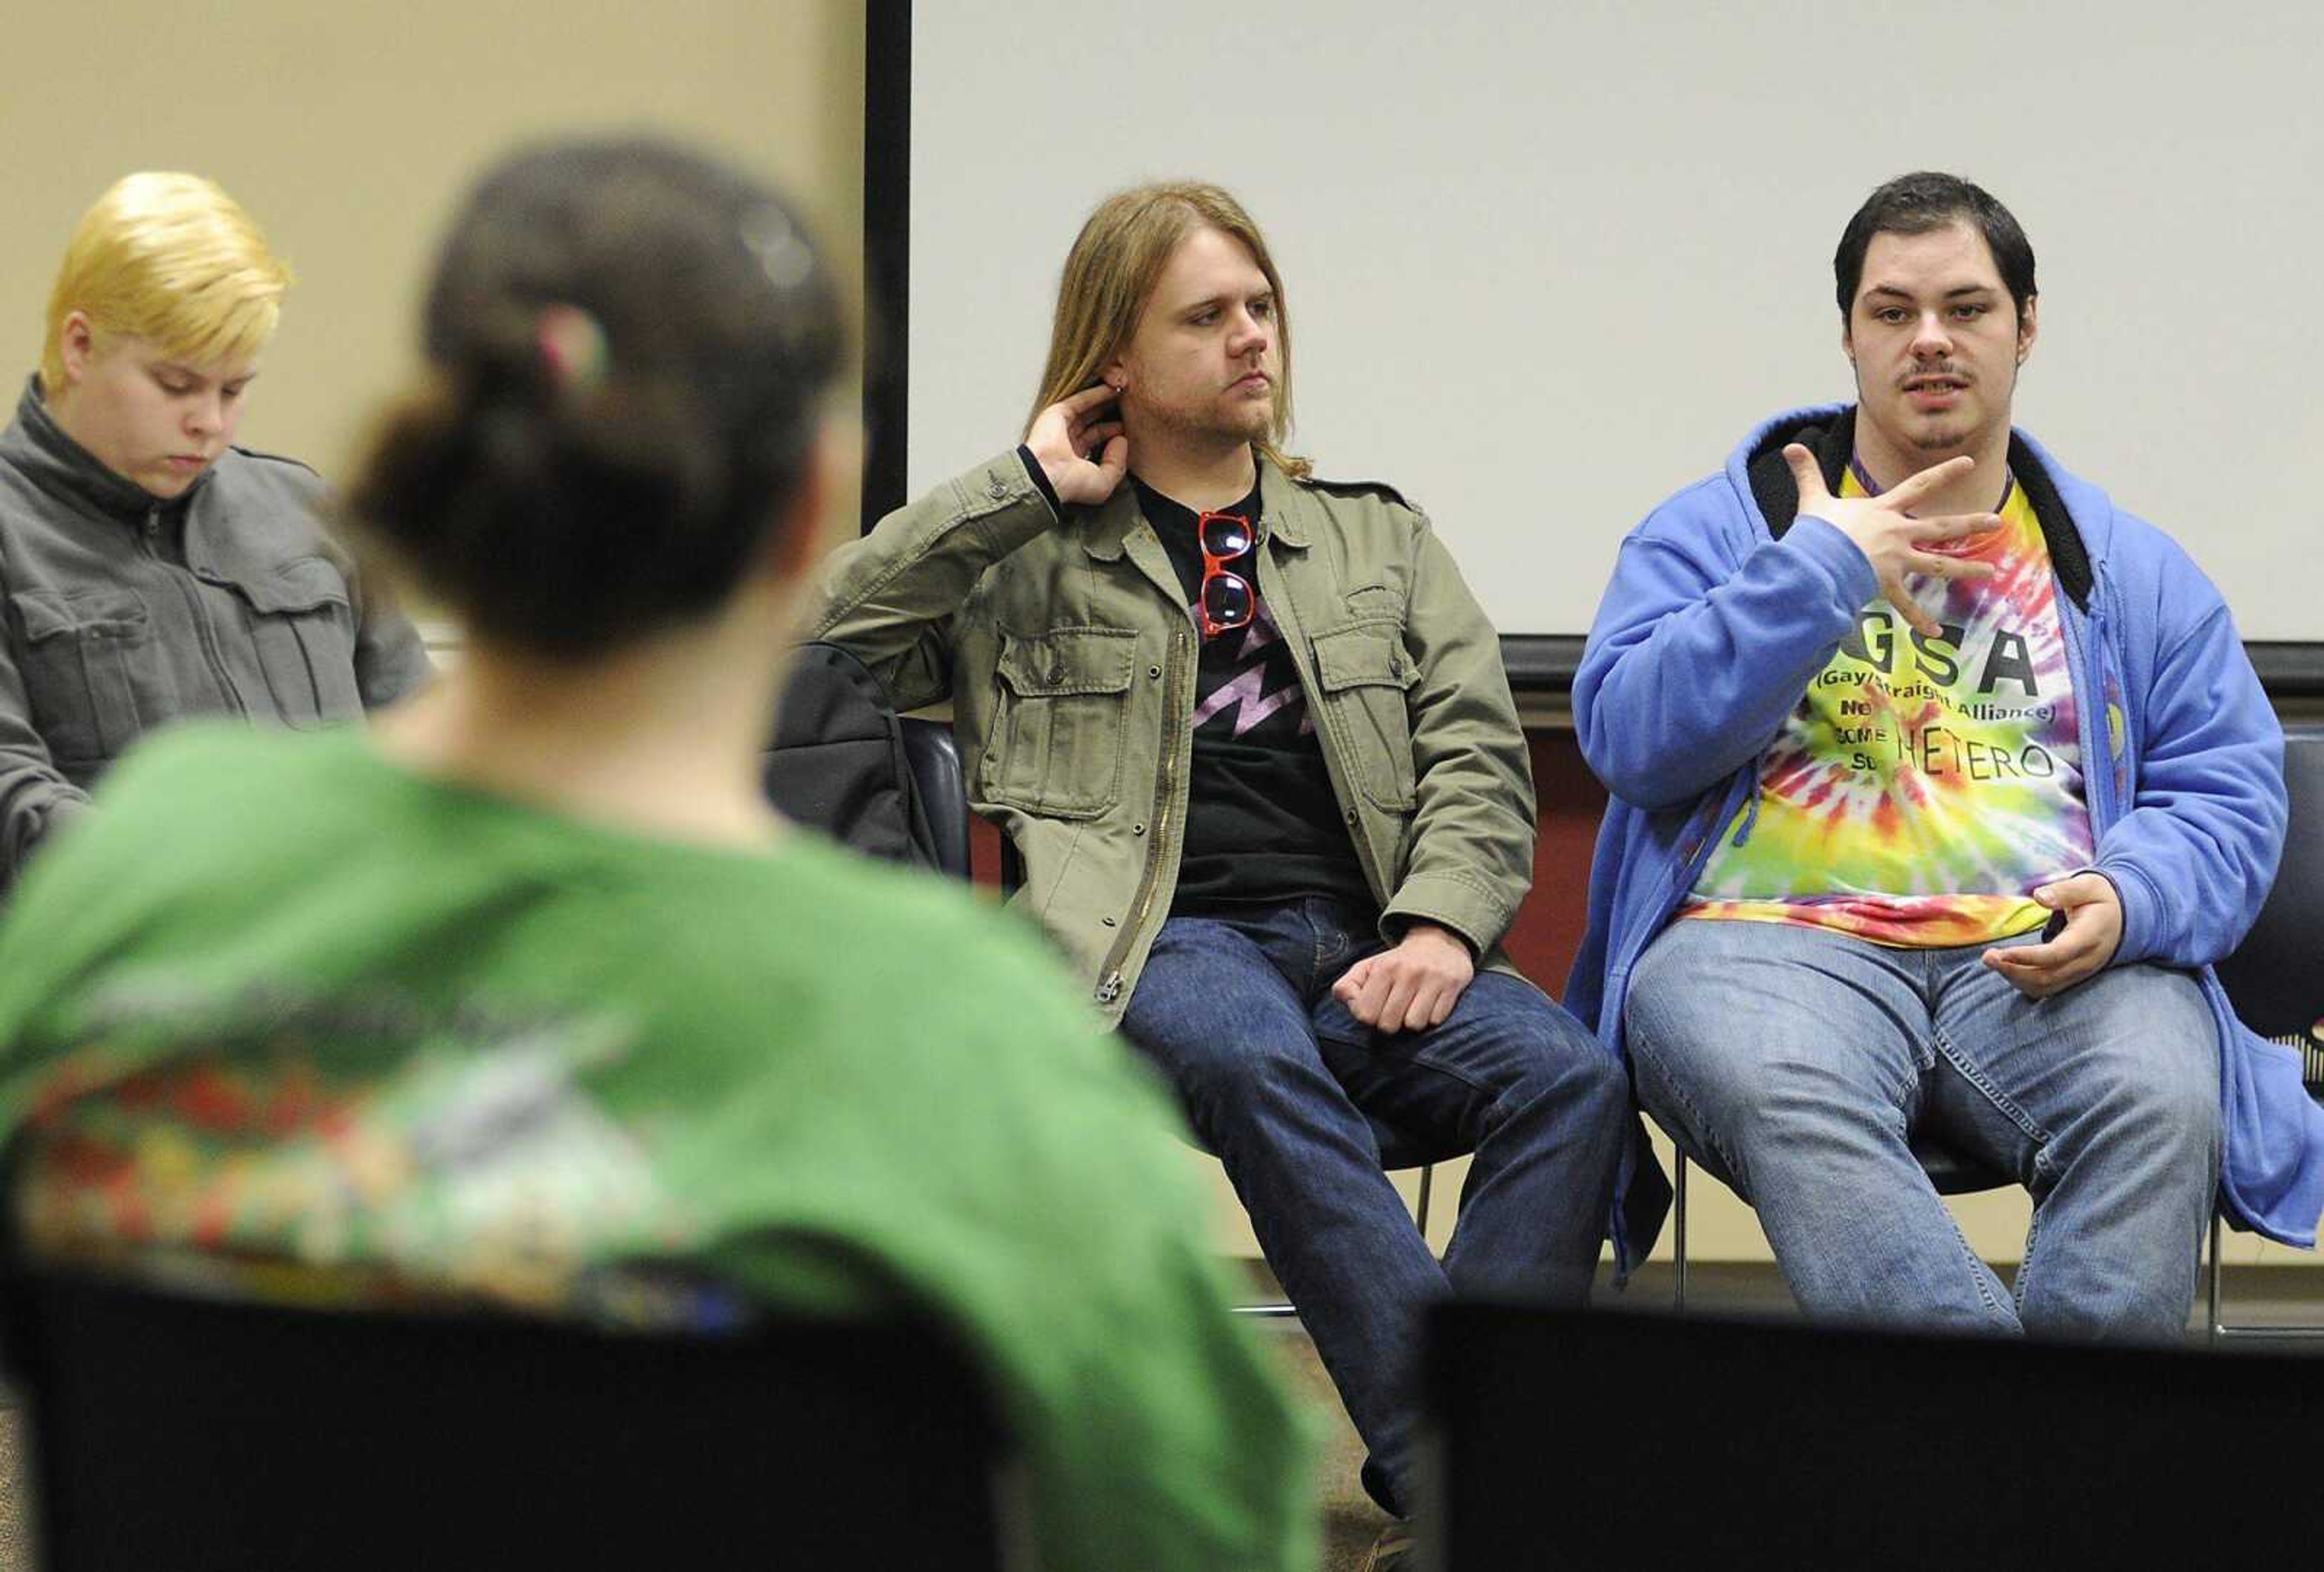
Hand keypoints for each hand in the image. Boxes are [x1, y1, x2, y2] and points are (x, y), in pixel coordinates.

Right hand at [1025, 383, 1128, 507]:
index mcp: (1076, 462)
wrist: (1047, 476)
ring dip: (1105, 400)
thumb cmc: (1071, 485)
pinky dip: (1096, 393)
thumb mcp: (1104, 482)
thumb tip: (1121, 440)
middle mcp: (1068, 444)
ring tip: (1124, 392)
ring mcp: (1062, 427)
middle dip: (1111, 415)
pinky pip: (1080, 400)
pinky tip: (1112, 389)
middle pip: (1094, 424)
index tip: (1130, 427)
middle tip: (1129, 406)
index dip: (1114, 434)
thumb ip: (1117, 463)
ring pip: (1087, 409)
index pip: (1098, 442)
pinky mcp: (1057, 413)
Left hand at [1332, 922, 1475, 1034]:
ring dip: (1411, 1021)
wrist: (1439, 941)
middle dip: (1389, 1023)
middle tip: (1394, 1009)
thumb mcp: (1368, 967)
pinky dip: (1431, 1017)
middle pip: (1388, 1024)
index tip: (1375, 1007)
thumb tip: (1347, 1002)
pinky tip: (1430, 1003)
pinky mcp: (1452, 985)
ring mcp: (1432, 979)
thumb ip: (1347, 986)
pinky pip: (1436, 1020)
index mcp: (1384, 967)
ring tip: (1412, 1006)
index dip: (1368, 1017)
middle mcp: (1408, 971)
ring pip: (1414, 1025)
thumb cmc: (1398, 962)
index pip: (1365, 1014)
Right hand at [1784, 445, 1998, 637]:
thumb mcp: (1813, 499)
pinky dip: (1921, 621)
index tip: (1968, 464)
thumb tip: (1789, 447)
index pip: (1920, 486)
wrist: (1815, 561)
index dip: (1944, 473)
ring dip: (1965, 569)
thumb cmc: (1817, 531)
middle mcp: (1897, 533)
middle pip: (1941, 528)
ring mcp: (1896, 560)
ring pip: (1937, 565)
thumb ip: (1806, 474)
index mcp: (1883, 511)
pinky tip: (1938, 633)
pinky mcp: (1886, 584)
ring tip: (1989, 571)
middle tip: (1996, 521)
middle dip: (1970, 524)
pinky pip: (1907, 606)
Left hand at [1982, 873, 2122, 998]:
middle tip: (1987, 956)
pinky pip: (2047, 988)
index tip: (2002, 953)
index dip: (2028, 956)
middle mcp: (2086, 960)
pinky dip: (2024, 982)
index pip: (2058, 954)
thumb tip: (2039, 897)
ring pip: (2045, 986)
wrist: (2125, 918)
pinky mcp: (2074, 976)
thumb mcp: (2088, 885)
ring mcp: (2081, 972)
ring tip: (1992, 961)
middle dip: (2013, 970)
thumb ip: (2064, 891)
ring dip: (2015, 978)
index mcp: (2089, 936)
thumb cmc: (2102, 898)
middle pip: (2047, 976)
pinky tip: (2007, 968)